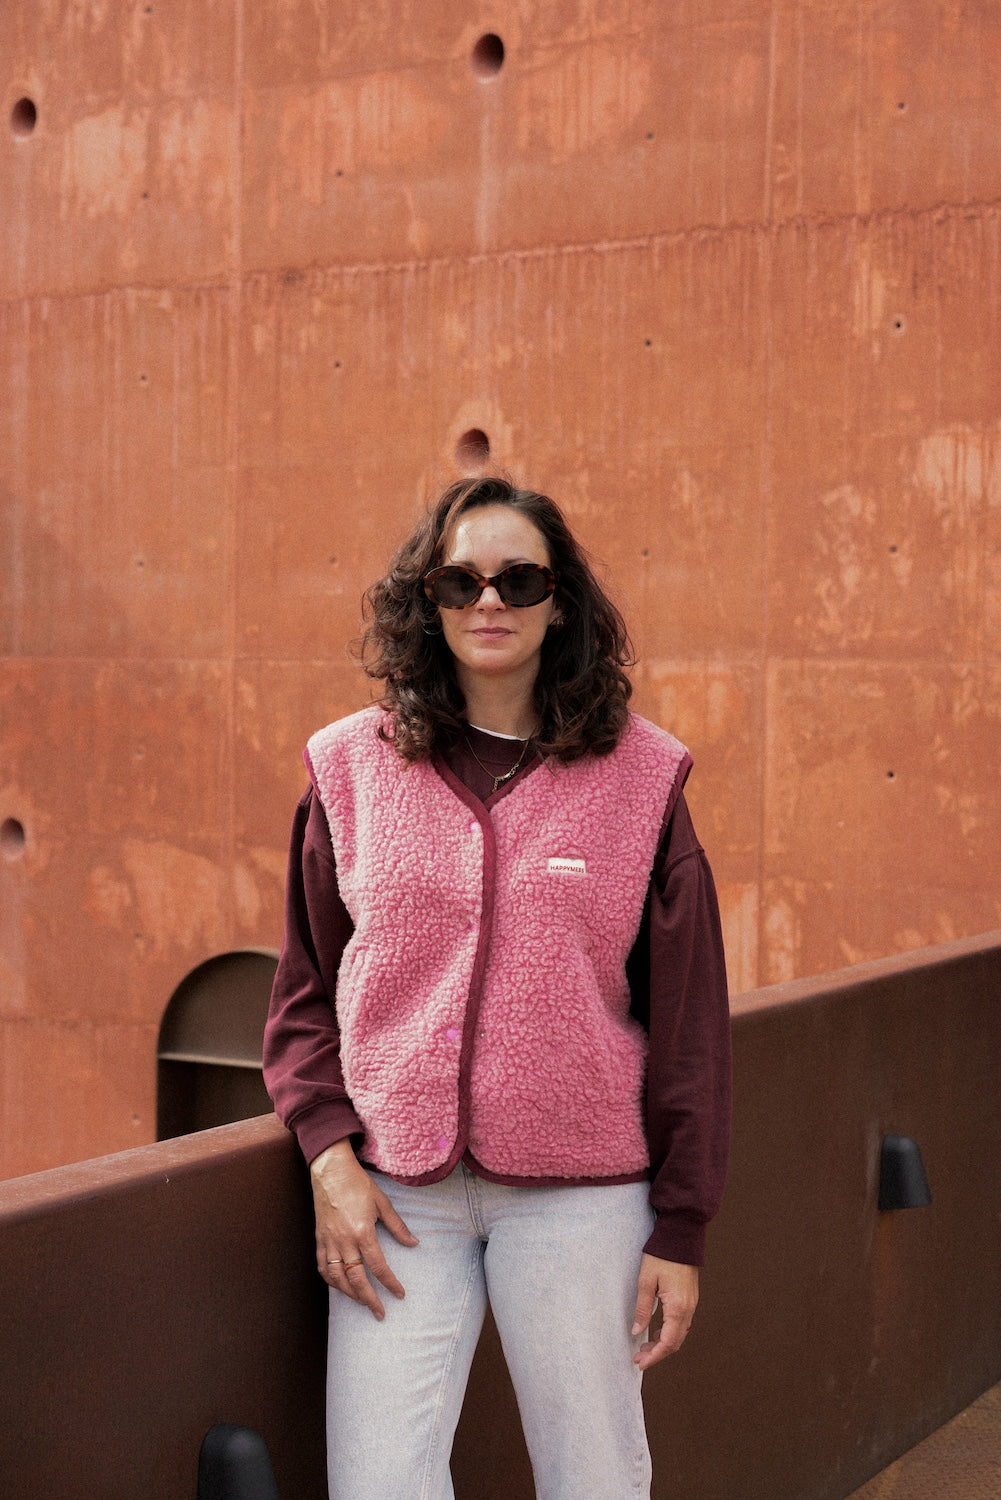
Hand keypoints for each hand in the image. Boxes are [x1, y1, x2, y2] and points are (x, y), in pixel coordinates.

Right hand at [309, 1141, 418, 1319]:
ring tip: (362, 1302)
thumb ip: (397, 1226)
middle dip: (369, 1300)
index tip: (399, 1294)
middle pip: (357, 1279)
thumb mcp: (382, 1203)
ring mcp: (329, 1241)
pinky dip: (330, 1280)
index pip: (378, 1266)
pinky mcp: (319, 1239)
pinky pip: (323, 1266)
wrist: (331, 1171)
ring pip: (337, 1278)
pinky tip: (339, 1286)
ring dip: (350, 1294)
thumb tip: (414, 1244)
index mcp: (363, 1231)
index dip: (390, 1283)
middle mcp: (344, 1240)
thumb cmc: (358, 1184)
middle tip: (380, 1313)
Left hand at [631, 1255, 698, 1369]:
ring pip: (680, 1334)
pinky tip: (657, 1330)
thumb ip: (643, 1309)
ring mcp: (691, 1303)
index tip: (640, 1363)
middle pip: (675, 1342)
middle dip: (657, 1353)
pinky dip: (670, 1332)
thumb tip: (637, 1332)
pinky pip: (682, 1323)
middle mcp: (688, 1309)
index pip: (668, 1342)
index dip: (654, 1357)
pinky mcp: (690, 1298)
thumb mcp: (646, 1281)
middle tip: (639, 1357)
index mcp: (677, 1307)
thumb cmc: (661, 1256)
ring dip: (663, 1343)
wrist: (681, 1236)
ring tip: (645, 1346)